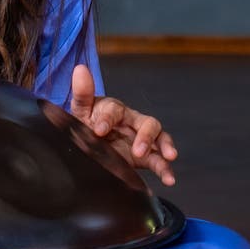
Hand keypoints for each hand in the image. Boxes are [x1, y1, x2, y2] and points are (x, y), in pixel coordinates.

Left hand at [67, 65, 178, 185]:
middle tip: (137, 150)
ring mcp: (140, 140)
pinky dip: (166, 170)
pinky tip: (169, 179)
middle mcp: (131, 123)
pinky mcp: (144, 157)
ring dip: (165, 147)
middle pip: (148, 123)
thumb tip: (80, 69)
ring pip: (160, 139)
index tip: (98, 131)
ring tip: (168, 157)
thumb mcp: (80, 111)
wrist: (84, 145)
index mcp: (114, 110)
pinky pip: (159, 161)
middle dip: (146, 136)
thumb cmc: (84, 123)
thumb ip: (82, 93)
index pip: (115, 111)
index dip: (107, 120)